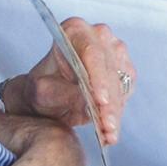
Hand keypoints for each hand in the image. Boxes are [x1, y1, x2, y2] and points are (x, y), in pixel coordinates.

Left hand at [0, 17, 135, 145]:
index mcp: (74, 31)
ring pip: (120, 83)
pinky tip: (110, 131)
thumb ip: (61, 93)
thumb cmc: (40, 87)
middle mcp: (98, 36)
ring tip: (108, 134)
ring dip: (115, 111)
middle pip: (109, 70)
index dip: (98, 77)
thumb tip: (87, 102)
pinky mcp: (124, 69)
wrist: (47, 95)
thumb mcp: (41, 91)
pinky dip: (118, 113)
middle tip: (106, 126)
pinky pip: (125, 92)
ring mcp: (114, 50)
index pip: (91, 53)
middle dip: (109, 103)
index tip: (100, 100)